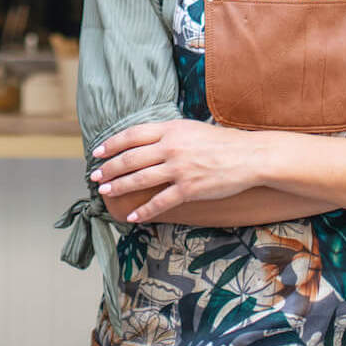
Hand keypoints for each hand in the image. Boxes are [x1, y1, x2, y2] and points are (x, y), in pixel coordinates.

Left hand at [89, 120, 268, 221]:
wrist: (250, 156)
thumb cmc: (222, 142)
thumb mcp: (191, 129)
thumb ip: (168, 134)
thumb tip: (146, 141)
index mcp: (170, 129)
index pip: (131, 135)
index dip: (111, 145)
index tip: (97, 153)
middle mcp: (171, 148)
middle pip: (130, 159)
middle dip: (108, 169)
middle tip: (95, 177)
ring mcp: (179, 169)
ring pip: (139, 179)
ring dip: (119, 186)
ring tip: (106, 192)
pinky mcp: (189, 189)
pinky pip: (160, 202)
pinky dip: (144, 211)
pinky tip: (133, 216)